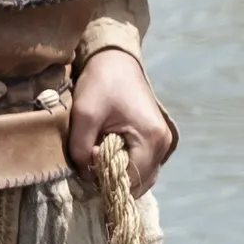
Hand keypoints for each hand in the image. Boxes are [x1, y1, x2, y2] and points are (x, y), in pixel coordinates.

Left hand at [67, 46, 174, 183]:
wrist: (116, 60)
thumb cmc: (101, 84)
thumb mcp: (84, 115)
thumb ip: (80, 150)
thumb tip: (86, 175)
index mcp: (150, 138)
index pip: (130, 180)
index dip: (106, 179)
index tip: (88, 159)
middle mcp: (163, 144)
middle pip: (140, 183)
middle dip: (114, 180)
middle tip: (92, 161)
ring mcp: (163, 142)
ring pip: (143, 177)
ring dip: (121, 175)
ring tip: (100, 158)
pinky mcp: (157, 139)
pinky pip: (144, 165)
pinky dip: (127, 167)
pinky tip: (110, 155)